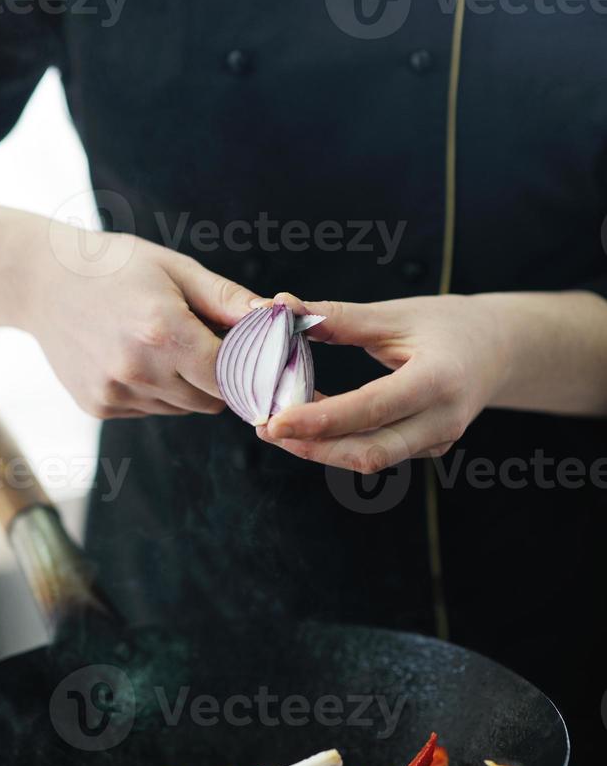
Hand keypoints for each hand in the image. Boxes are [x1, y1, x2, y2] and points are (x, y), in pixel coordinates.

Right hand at [0, 193, 258, 418]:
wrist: (41, 281)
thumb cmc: (115, 266)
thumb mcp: (176, 269)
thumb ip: (229, 301)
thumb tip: (279, 319)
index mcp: (163, 331)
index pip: (234, 375)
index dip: (252, 369)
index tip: (259, 357)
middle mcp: (138, 369)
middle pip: (214, 399)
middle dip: (223, 377)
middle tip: (208, 341)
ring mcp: (117, 392)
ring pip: (185, 407)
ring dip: (189, 384)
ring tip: (165, 343)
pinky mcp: (101, 406)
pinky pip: (153, 409)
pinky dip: (158, 390)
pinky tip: (135, 356)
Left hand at [256, 292, 518, 472]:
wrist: (501, 349)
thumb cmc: (449, 324)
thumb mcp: (396, 315)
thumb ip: (339, 318)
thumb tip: (279, 306)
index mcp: (438, 381)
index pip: (371, 410)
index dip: (319, 420)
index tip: (274, 420)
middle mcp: (442, 421)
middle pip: (367, 453)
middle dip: (312, 447)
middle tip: (264, 427)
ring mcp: (436, 442)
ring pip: (369, 459)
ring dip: (320, 448)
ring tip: (278, 425)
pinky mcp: (426, 450)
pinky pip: (376, 453)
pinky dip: (339, 443)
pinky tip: (310, 424)